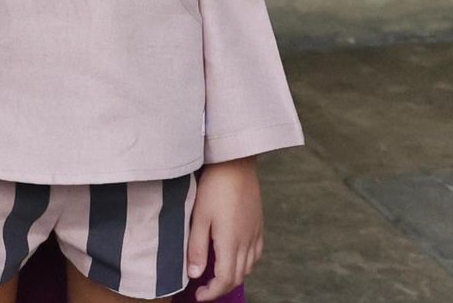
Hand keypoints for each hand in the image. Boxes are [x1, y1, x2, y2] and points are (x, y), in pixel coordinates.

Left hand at [187, 157, 262, 299]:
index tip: (198, 296)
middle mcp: (246, 243)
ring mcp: (255, 234)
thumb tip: (194, 275)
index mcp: (230, 243)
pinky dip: (245, 264)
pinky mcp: (258, 225)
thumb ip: (196, 247)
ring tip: (216, 274)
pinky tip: (235, 257)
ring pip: (248, 268)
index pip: (224, 280)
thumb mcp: (199, 217)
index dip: (211, 293)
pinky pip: (256, 254)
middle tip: (204, 288)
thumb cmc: (214, 187)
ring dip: (233, 276)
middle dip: (221, 288)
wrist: (236, 163)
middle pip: (237, 277)